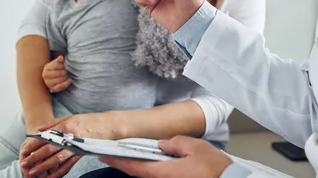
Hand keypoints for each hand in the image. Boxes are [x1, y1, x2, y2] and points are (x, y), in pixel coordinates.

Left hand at [20, 113, 121, 176]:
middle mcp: (70, 137)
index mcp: (65, 126)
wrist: (109, 125)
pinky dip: (58, 172)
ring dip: (44, 166)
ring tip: (33, 172)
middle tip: (24, 163)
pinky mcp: (82, 154)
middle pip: (49, 149)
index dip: (33, 144)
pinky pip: (68, 165)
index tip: (24, 150)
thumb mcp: (71, 117)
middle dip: (35, 157)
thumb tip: (39, 129)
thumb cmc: (90, 120)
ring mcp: (76, 147)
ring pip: (57, 159)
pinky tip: (51, 176)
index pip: (45, 136)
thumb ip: (54, 124)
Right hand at [42, 55, 71, 92]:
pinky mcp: (52, 89)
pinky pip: (59, 87)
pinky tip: (69, 80)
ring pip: (58, 80)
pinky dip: (66, 84)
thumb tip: (61, 57)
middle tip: (65, 71)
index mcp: (46, 68)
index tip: (64, 66)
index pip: (55, 65)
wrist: (53, 77)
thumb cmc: (56, 69)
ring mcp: (48, 83)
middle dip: (63, 72)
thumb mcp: (57, 63)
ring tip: (66, 75)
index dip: (62, 66)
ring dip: (64, 77)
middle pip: (56, 73)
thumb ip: (59, 60)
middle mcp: (45, 76)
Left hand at [100, 136, 232, 177]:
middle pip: (139, 175)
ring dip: (139, 168)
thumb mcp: (194, 147)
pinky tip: (152, 163)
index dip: (117, 161)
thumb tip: (161, 144)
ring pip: (149, 177)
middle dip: (126, 164)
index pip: (134, 167)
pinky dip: (152, 171)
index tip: (103, 155)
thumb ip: (174, 143)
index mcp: (164, 173)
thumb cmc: (214, 168)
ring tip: (130, 156)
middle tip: (113, 154)